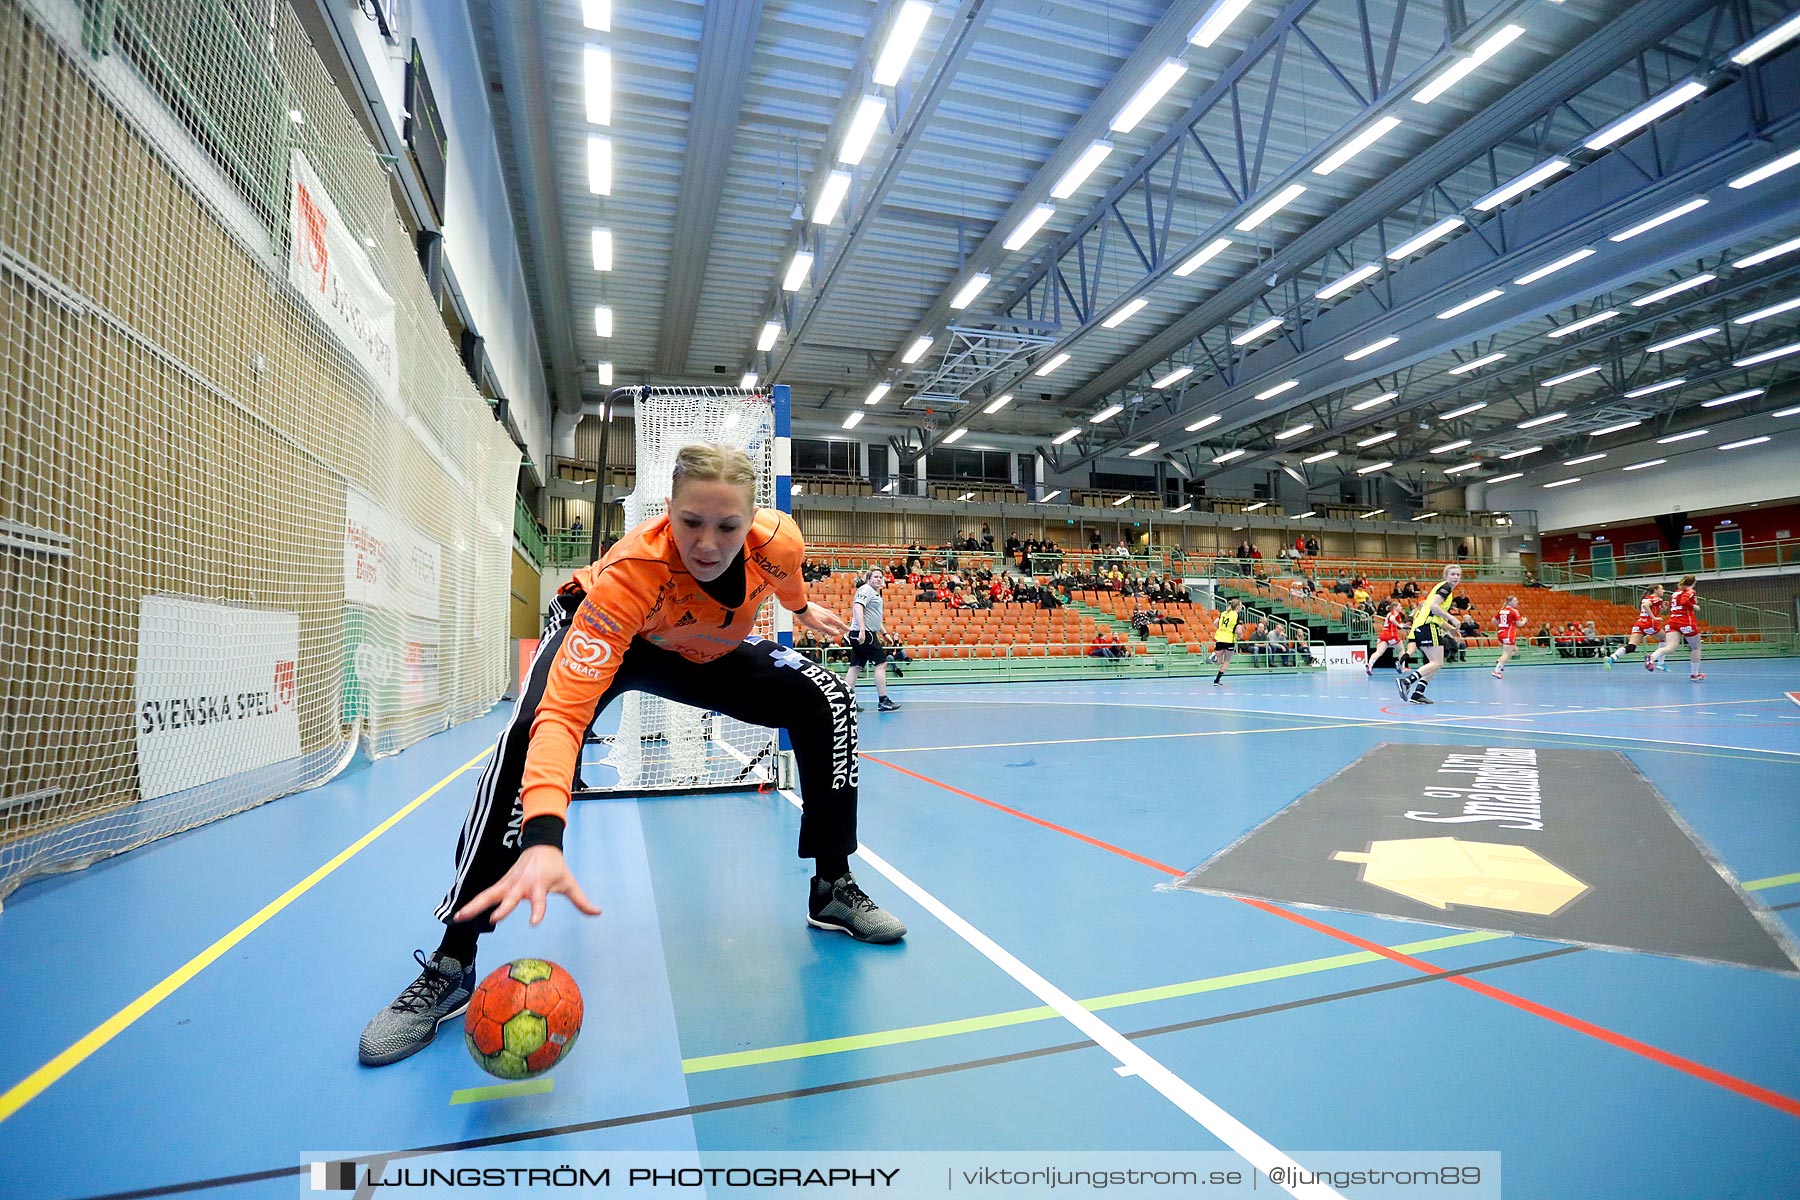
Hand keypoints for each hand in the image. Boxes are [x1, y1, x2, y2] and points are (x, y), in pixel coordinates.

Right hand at [454, 845, 601, 926]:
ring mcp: (509, 883)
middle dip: (503, 908)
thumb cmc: (555, 867)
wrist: (541, 845)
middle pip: (510, 898)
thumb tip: (598, 912)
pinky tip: (460, 916)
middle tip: (494, 919)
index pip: (539, 901)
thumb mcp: (569, 883)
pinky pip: (485, 894)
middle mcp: (522, 885)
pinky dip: (473, 903)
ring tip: (460, 918)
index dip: (537, 911)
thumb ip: (581, 901)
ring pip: (490, 895)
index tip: (534, 922)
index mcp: (539, 886)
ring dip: (475, 906)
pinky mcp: (501, 883)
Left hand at [795, 601, 847, 641]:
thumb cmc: (808, 618)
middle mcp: (827, 614)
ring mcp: (823, 610)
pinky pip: (827, 613)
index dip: (844, 627)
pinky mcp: (818, 608)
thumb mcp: (818, 627)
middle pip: (837, 619)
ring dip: (836, 620)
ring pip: (832, 615)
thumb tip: (837, 633)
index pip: (839, 624)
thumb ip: (828, 630)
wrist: (801, 608)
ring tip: (837, 622)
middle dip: (841, 624)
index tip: (849, 630)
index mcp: (828, 618)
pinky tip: (827, 616)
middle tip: (844, 628)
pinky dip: (830, 616)